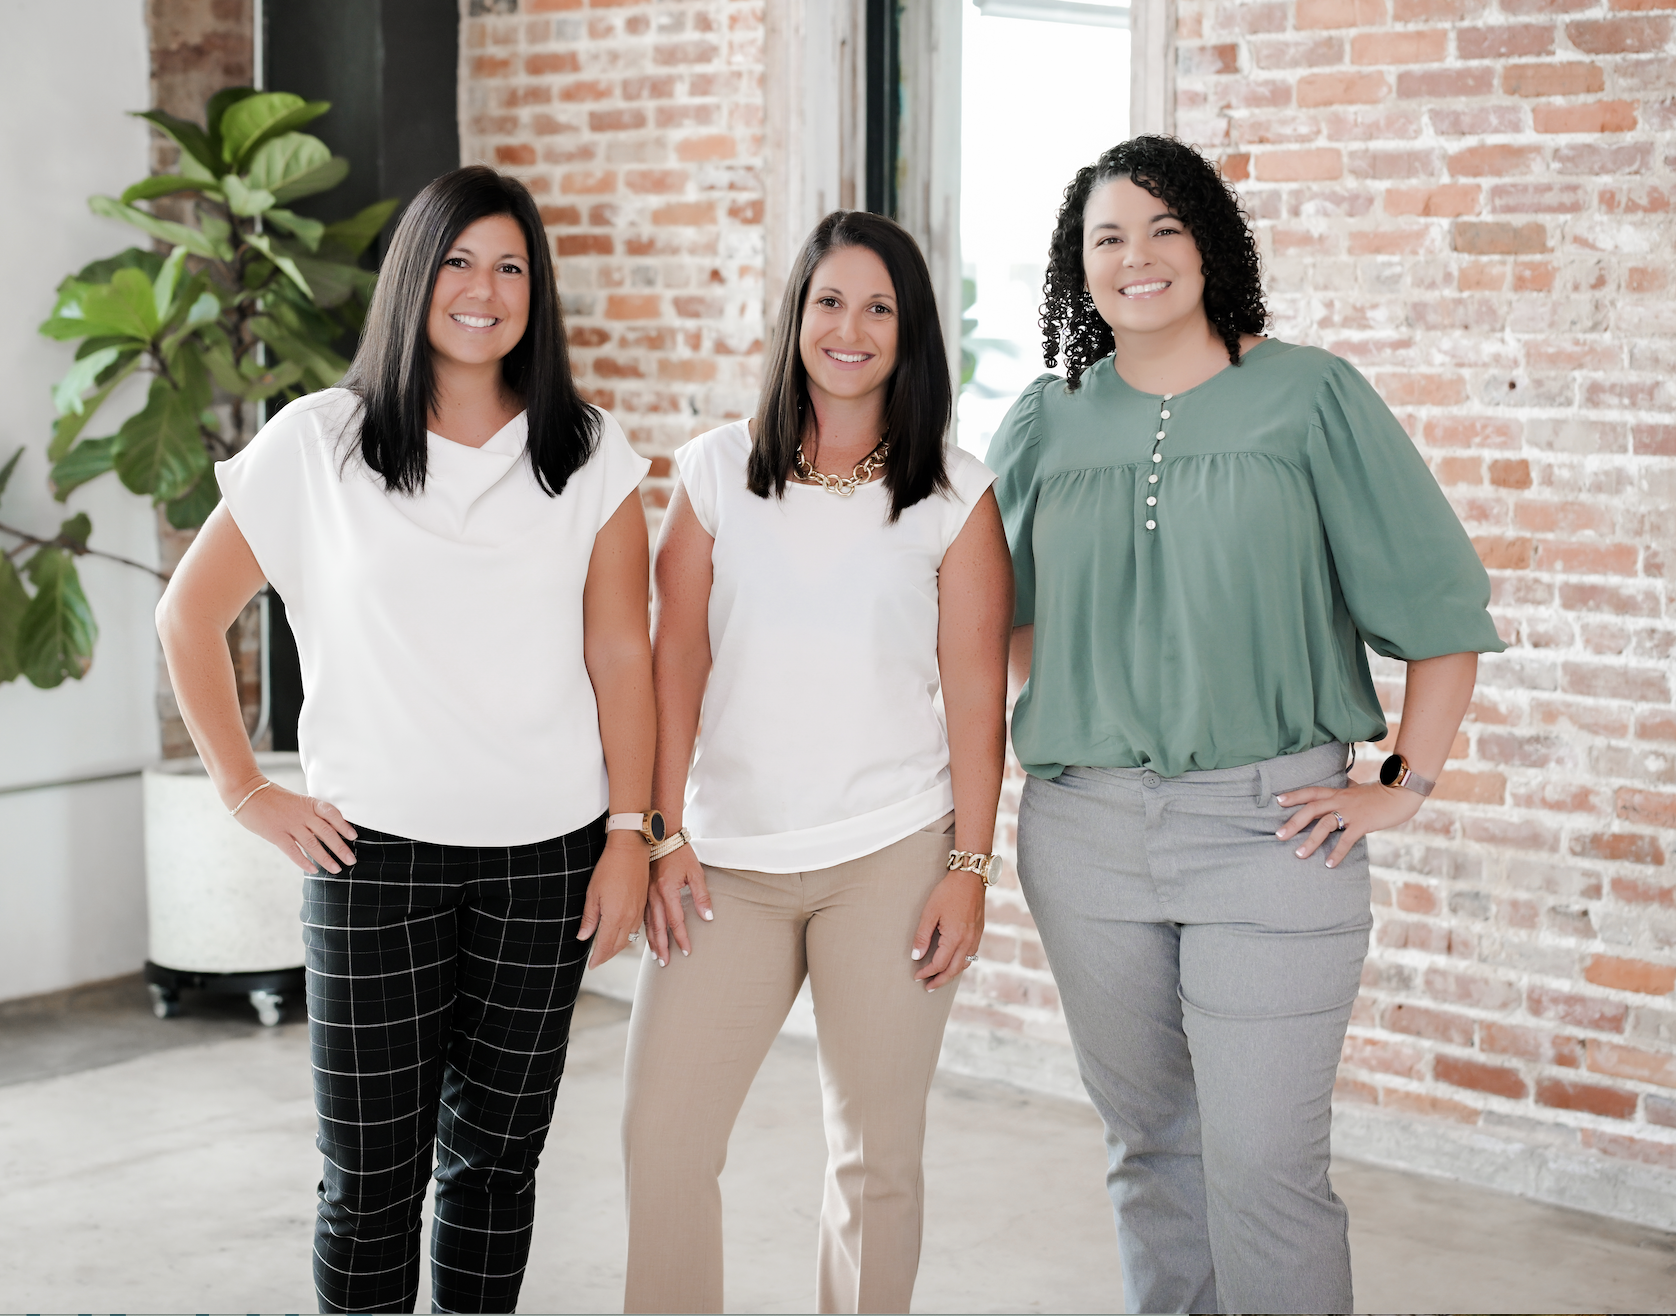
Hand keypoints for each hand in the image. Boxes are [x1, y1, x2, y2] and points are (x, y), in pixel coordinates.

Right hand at [233, 780, 356, 872]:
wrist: (248, 793)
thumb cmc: (274, 798)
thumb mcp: (297, 801)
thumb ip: (310, 814)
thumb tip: (325, 830)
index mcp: (309, 803)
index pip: (332, 814)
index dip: (344, 825)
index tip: (354, 836)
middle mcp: (302, 814)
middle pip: (326, 833)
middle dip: (341, 848)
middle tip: (351, 860)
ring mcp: (289, 824)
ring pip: (313, 844)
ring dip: (326, 858)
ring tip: (337, 869)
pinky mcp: (276, 834)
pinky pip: (293, 851)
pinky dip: (304, 862)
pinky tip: (313, 870)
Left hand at [578, 832, 650, 968]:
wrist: (631, 850)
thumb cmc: (610, 867)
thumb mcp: (592, 893)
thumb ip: (589, 918)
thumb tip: (583, 937)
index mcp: (615, 916)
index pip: (605, 946)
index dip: (598, 958)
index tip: (591, 965)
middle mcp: (629, 917)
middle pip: (619, 945)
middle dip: (607, 955)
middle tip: (597, 960)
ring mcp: (638, 911)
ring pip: (629, 938)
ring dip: (618, 947)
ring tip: (608, 951)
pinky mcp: (643, 905)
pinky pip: (636, 928)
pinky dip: (628, 936)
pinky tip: (622, 935)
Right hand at [645, 841, 712, 965]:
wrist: (659, 835)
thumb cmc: (679, 852)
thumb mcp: (695, 872)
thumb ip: (701, 895)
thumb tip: (708, 917)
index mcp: (667, 890)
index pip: (676, 921)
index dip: (682, 938)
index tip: (686, 951)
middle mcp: (653, 895)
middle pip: (658, 927)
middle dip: (663, 946)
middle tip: (665, 963)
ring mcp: (645, 893)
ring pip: (647, 923)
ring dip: (652, 941)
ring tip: (656, 955)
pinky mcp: (641, 891)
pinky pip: (641, 915)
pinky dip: (644, 929)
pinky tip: (646, 937)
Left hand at [912, 872, 984, 990]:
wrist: (970, 877)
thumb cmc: (948, 892)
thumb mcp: (930, 912)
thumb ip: (922, 936)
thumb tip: (916, 956)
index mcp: (954, 938)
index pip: (939, 964)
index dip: (926, 972)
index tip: (916, 976)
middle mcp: (967, 941)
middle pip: (953, 970)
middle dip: (940, 980)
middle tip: (928, 987)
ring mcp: (975, 938)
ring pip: (964, 964)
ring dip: (951, 974)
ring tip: (939, 978)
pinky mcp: (979, 932)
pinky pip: (971, 955)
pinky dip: (961, 964)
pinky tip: (953, 962)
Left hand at [1275, 781, 1421, 868]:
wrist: (1401, 793)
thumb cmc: (1380, 792)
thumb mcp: (1358, 789)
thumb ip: (1348, 788)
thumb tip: (1345, 784)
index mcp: (1337, 792)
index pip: (1311, 792)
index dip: (1294, 795)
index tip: (1278, 801)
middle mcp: (1340, 801)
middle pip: (1311, 809)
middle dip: (1293, 822)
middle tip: (1279, 836)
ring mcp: (1351, 812)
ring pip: (1325, 825)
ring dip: (1311, 841)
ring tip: (1299, 855)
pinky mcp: (1363, 824)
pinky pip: (1347, 839)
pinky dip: (1337, 852)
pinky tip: (1329, 864)